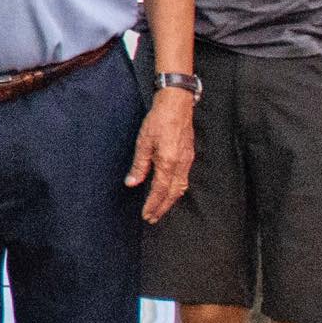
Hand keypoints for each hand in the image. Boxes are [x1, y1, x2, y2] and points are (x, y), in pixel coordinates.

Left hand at [127, 89, 196, 222]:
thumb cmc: (158, 120)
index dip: (153, 204)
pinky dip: (177, 190)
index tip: (146, 215)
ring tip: (160, 209)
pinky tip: (170, 191)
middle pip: (173, 193)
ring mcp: (187, 160)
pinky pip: (184, 179)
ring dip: (170, 201)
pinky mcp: (189, 155)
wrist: (177, 104)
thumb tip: (132, 183)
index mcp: (168, 162)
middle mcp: (181, 164)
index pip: (160, 190)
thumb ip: (139, 165)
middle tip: (152, 218)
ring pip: (181, 187)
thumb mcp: (143, 142)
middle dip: (162, 207)